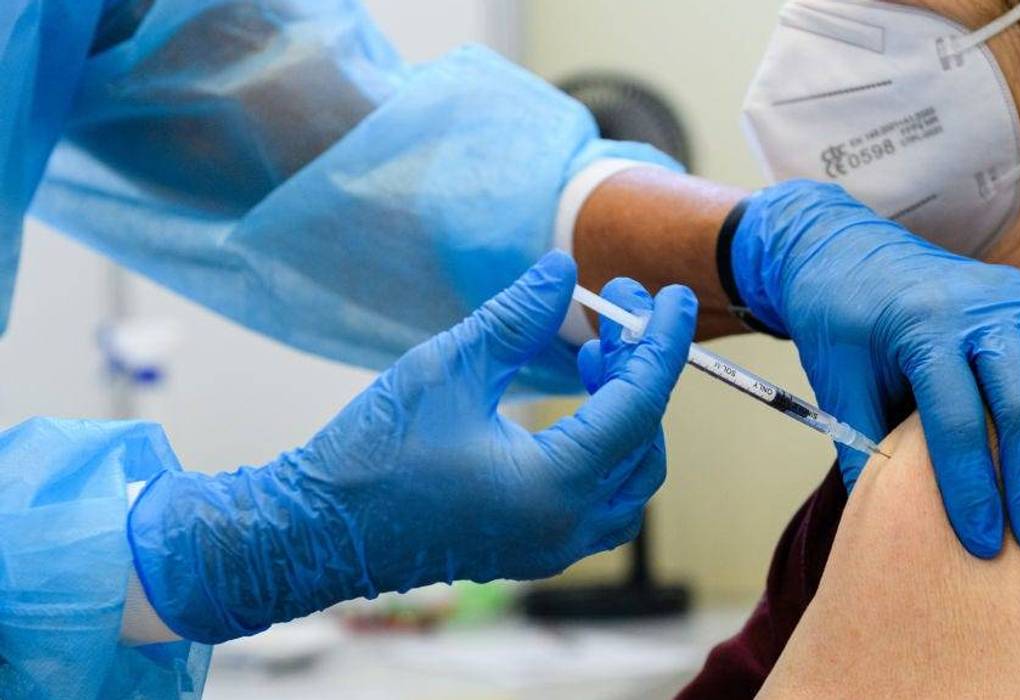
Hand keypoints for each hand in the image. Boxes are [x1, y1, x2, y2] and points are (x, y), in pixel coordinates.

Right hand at [127, 251, 697, 642]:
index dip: (661, 344)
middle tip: (616, 314)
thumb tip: (564, 270)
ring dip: (624, 411)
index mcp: (554, 488)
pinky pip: (597, 497)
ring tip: (590, 350)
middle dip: (640, 372)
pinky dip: (601, 445)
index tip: (673, 297)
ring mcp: (550, 547)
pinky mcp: (532, 547)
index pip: (638, 405)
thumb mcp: (450, 367)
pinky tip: (571, 399)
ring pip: (627, 476)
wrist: (314, 531)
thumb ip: (518, 318)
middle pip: (643, 443)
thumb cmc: (373, 452)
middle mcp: (565, 529)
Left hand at [732, 180, 1019, 557]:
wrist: (842, 253)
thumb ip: (861, 449)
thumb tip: (882, 527)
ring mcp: (1012, 295)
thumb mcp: (838, 387)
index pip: (953, 420)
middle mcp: (975, 311)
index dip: (970, 486)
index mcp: (918, 332)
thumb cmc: (839, 327)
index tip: (982, 543)